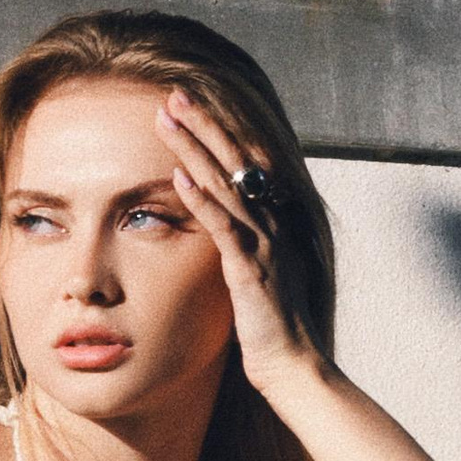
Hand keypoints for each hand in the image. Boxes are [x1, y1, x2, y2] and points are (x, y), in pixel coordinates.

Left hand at [156, 89, 323, 393]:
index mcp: (273, 220)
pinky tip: (180, 178)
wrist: (293, 366)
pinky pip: (224, 229)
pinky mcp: (250, 271)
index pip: (245, 162)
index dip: (219, 130)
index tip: (190, 104)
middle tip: (174, 94)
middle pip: (236, 161)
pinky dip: (203, 201)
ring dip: (195, 150)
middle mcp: (273, 223)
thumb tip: (220, 222)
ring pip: (227, 185)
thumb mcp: (255, 272)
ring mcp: (264, 244)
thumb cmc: (271, 325)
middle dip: (204, 124)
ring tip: (167, 121)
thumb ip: (242, 242)